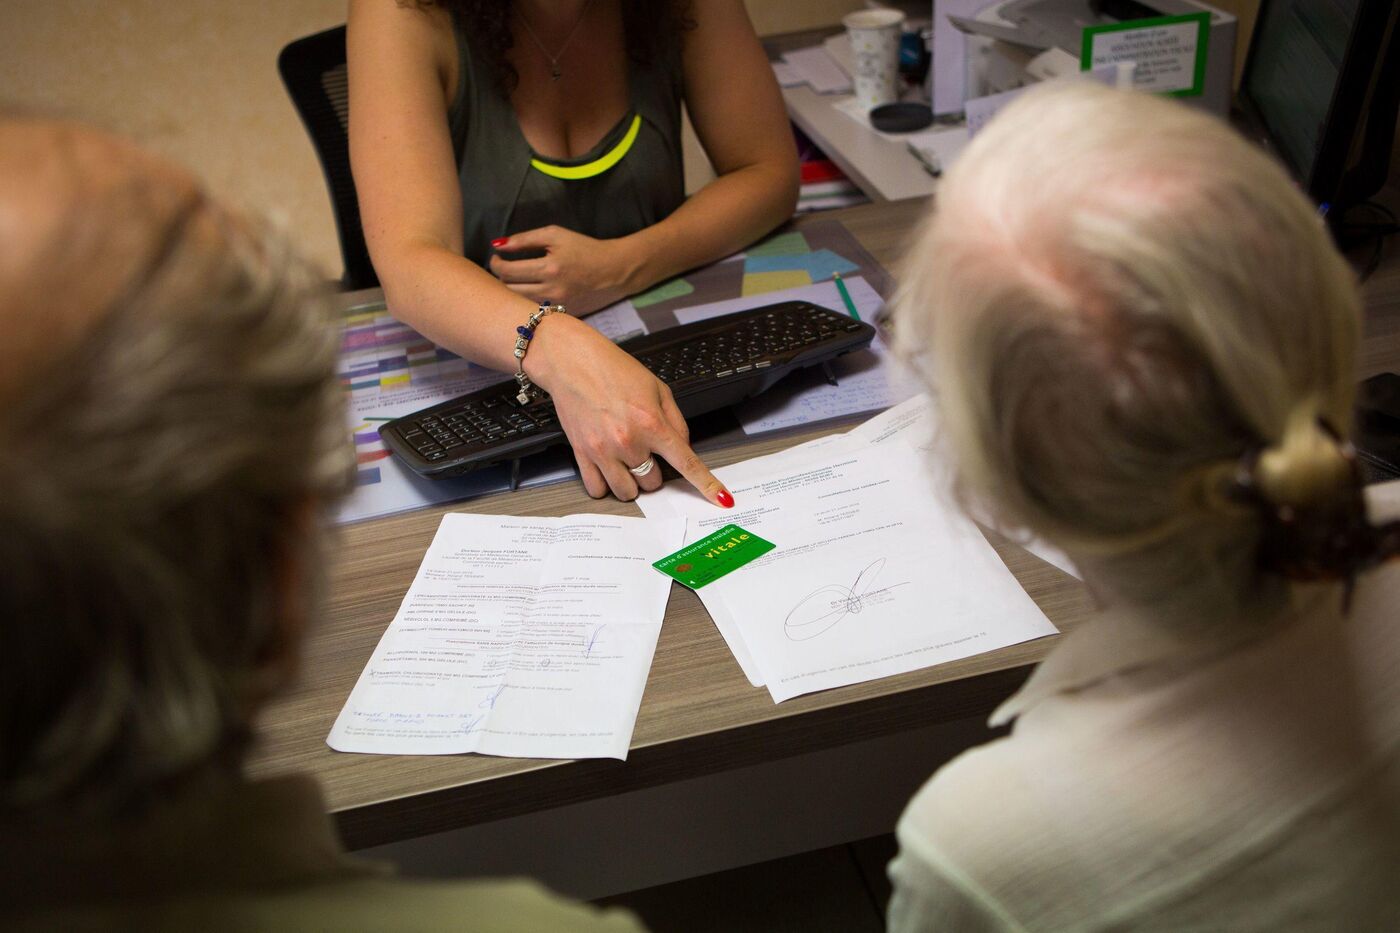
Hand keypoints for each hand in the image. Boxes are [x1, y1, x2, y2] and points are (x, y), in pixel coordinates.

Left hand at [489, 225, 635, 315]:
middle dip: (501, 278)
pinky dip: (526, 301)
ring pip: (518, 304)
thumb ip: (525, 239)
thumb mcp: (556, 235)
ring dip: (510, 291)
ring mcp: (557, 307)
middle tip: (503, 268)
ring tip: (515, 279)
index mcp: (549, 268)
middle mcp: (552, 291)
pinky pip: (534, 311)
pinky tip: (529, 291)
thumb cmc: (584, 249)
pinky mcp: (562, 316)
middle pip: (509, 291)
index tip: (497, 257)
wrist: (614, 271)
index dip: (496, 264)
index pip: (507, 271)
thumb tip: (498, 244)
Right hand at [528, 314, 734, 506]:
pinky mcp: (581, 455)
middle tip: (643, 450)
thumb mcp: (657, 388)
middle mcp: (628, 441)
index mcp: (651, 423)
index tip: (720, 499)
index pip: (687, 463)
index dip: (706, 484)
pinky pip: (597, 489)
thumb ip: (675, 421)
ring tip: (625, 460)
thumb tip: (683, 448)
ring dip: (631, 482)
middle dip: (653, 470)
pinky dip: (605, 484)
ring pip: (628, 492)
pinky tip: (607, 467)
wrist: (573, 362)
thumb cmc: (613, 369)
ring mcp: (603, 451)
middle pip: (653, 482)